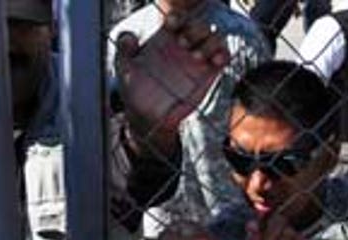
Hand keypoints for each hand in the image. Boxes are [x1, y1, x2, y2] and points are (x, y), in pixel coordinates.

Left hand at [115, 12, 229, 146]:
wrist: (148, 116)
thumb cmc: (134, 90)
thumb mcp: (123, 68)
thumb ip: (123, 50)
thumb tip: (130, 37)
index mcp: (164, 39)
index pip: (178, 18)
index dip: (178, 16)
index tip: (170, 26)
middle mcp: (183, 47)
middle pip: (199, 24)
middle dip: (194, 29)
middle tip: (182, 44)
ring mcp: (197, 61)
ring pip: (215, 37)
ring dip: (209, 42)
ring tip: (196, 57)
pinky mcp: (208, 75)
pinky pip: (223, 57)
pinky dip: (224, 54)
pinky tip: (214, 62)